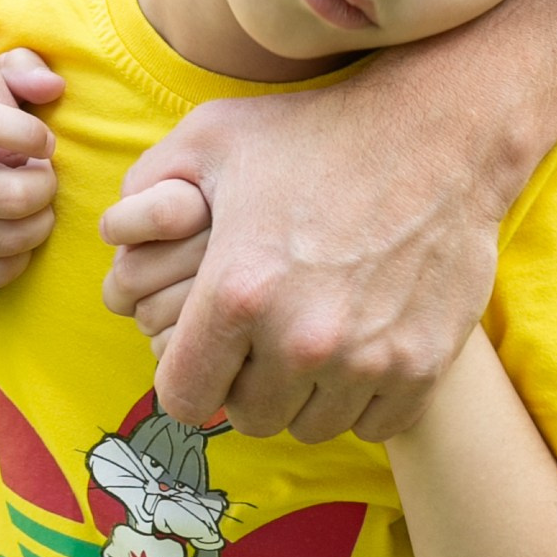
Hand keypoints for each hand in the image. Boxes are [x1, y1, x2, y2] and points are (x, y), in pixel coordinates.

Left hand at [101, 50, 514, 442]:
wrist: (438, 134)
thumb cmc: (317, 131)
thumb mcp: (212, 136)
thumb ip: (148, 186)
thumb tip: (118, 236)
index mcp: (238, 292)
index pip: (183, 397)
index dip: (188, 375)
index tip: (206, 351)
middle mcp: (300, 339)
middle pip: (248, 415)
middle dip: (246, 381)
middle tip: (264, 335)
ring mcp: (366, 360)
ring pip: (310, 425)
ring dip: (304, 393)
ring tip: (313, 336)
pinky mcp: (420, 368)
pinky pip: (371, 424)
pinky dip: (361, 398)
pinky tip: (360, 344)